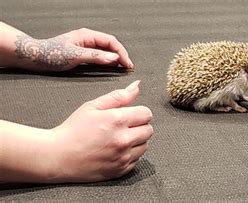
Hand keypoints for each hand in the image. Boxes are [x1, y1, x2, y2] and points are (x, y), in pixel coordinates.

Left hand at [10, 27, 133, 70]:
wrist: (34, 58)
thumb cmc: (50, 54)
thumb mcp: (75, 56)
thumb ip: (95, 57)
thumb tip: (114, 59)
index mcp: (87, 35)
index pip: (111, 42)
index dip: (122, 53)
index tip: (128, 64)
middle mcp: (88, 39)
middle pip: (111, 46)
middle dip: (121, 56)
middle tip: (128, 68)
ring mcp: (85, 47)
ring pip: (106, 52)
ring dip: (115, 59)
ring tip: (123, 69)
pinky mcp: (82, 54)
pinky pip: (100, 57)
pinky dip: (108, 63)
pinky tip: (111, 68)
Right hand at [46, 80, 152, 182]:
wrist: (57, 156)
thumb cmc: (73, 129)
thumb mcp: (93, 106)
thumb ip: (119, 96)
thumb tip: (137, 86)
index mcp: (117, 120)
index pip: (147, 114)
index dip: (139, 112)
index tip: (128, 115)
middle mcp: (123, 139)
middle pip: (149, 130)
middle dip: (139, 126)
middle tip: (123, 127)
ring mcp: (123, 156)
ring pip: (145, 145)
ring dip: (136, 141)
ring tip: (118, 139)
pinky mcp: (120, 170)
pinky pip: (137, 160)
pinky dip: (130, 155)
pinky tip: (115, 151)